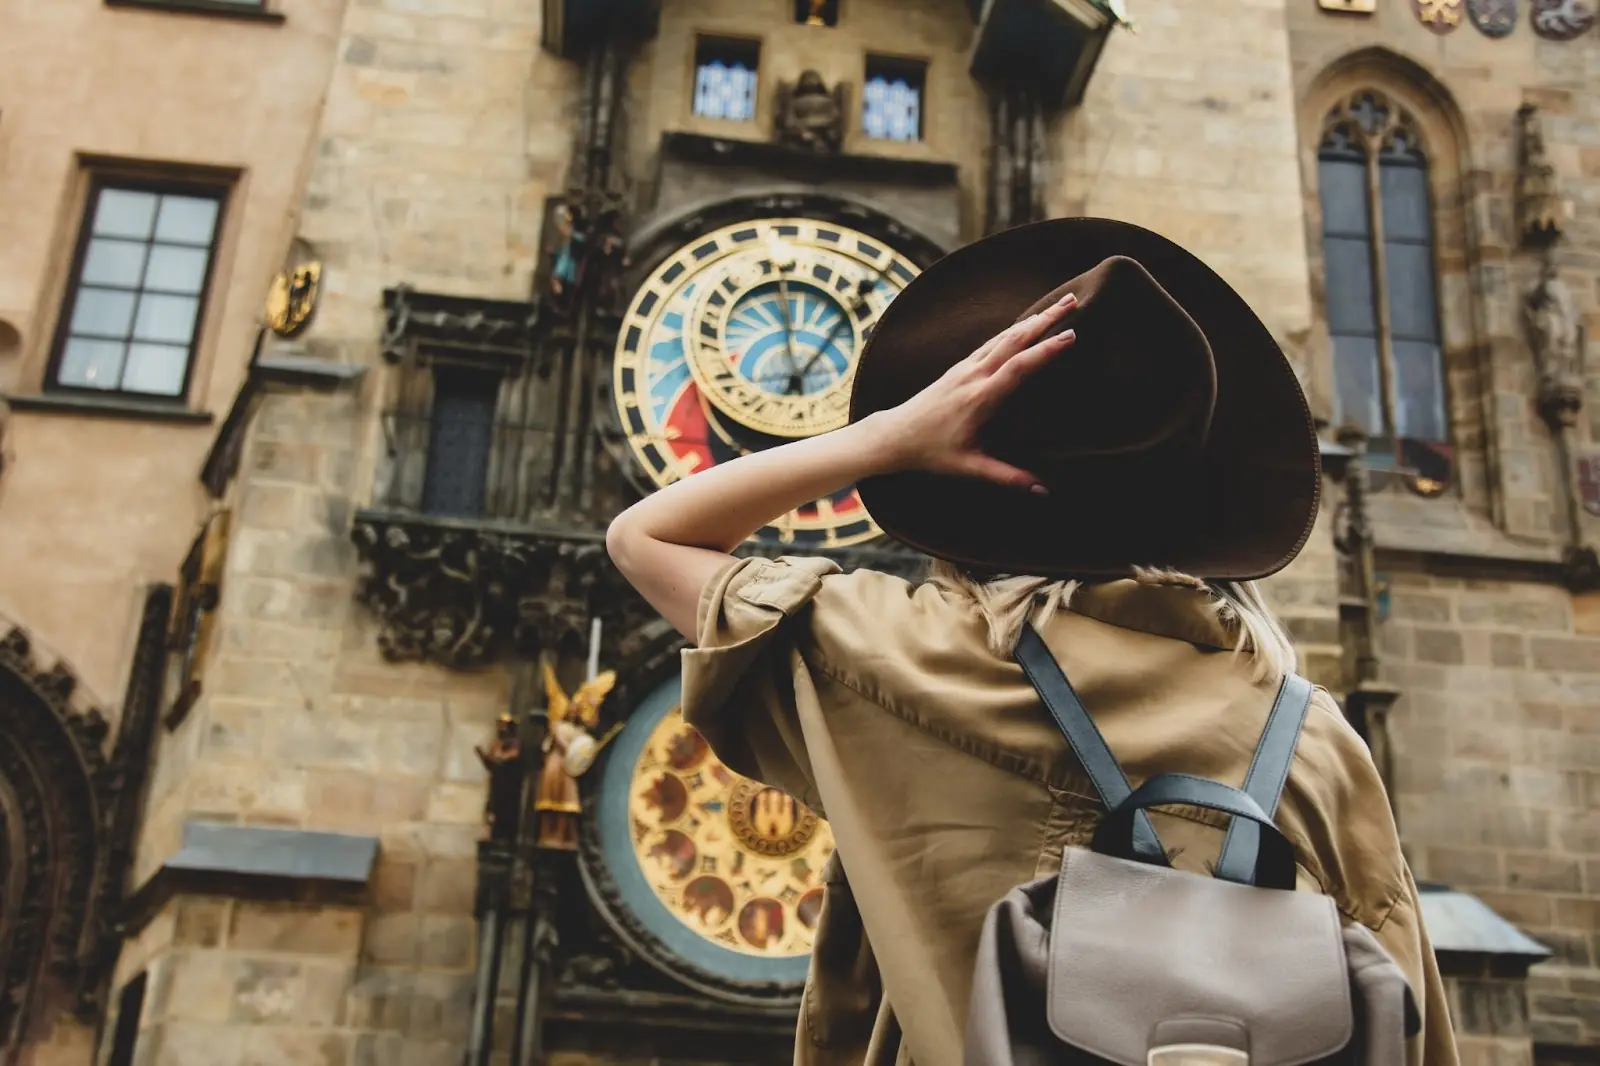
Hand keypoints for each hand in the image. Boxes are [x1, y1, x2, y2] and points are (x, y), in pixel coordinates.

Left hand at [869, 290, 1077, 491]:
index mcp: (979, 398)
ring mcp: (965, 368)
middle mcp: (973, 375)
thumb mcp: (969, 467)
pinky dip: (1014, 328)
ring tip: (1060, 304)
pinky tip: (1027, 322)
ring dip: (1033, 318)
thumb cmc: (931, 452)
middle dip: (1045, 319)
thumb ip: (1007, 477)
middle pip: (1014, 339)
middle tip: (1073, 300)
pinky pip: (992, 341)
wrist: (895, 435)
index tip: (1071, 334)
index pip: (1017, 367)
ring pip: (1003, 336)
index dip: (1044, 350)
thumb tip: (1043, 491)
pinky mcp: (960, 367)